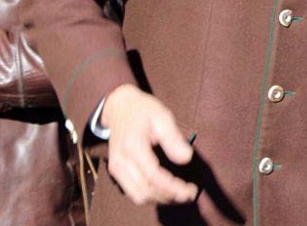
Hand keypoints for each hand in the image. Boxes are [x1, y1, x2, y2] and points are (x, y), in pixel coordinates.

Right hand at [100, 84, 197, 204]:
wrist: (120, 107)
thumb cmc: (144, 110)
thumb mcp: (163, 116)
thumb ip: (173, 138)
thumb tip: (187, 158)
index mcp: (133, 145)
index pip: (153, 175)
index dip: (173, 186)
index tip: (191, 189)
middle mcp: (121, 161)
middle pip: (145, 190)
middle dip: (169, 196)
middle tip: (190, 194)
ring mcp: (116, 168)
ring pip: (138, 195)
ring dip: (160, 199)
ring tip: (181, 194)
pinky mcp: (116, 172)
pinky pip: (133, 192)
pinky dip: (151, 196)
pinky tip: (166, 191)